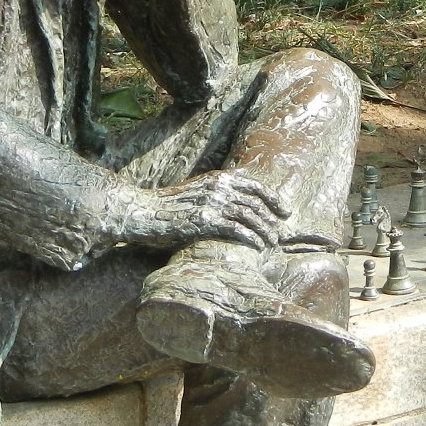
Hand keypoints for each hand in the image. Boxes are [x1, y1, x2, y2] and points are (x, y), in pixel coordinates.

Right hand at [128, 170, 290, 251]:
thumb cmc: (166, 207)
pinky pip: (236, 229)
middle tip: (280, 233)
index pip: (254, 185)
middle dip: (271, 218)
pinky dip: (251, 238)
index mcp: (216, 178)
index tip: (284, 211)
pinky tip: (257, 247)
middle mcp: (217, 187)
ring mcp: (211, 203)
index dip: (272, 198)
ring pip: (250, 216)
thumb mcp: (195, 192)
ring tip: (271, 243)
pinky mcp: (204, 220)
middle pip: (255, 202)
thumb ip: (215, 194)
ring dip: (264, 231)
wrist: (142, 213)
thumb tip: (235, 204)